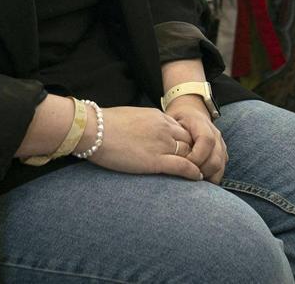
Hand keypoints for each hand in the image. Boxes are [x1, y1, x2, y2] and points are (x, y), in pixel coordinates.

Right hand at [83, 105, 200, 180]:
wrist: (93, 129)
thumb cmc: (104, 125)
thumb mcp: (130, 118)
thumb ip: (144, 125)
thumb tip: (143, 134)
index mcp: (158, 117)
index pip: (182, 129)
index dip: (187, 141)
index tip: (188, 151)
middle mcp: (164, 128)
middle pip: (190, 141)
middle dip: (196, 153)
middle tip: (199, 164)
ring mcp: (161, 144)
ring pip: (190, 153)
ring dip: (197, 163)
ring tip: (202, 173)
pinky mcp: (155, 161)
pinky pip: (183, 166)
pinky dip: (193, 172)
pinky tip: (198, 177)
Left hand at [165, 96, 227, 183]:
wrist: (191, 112)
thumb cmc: (177, 119)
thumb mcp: (170, 120)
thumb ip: (170, 133)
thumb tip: (165, 151)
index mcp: (202, 123)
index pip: (206, 140)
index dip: (196, 156)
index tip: (183, 163)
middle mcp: (215, 134)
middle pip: (215, 158)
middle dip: (200, 171)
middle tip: (186, 175)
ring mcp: (221, 145)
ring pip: (219, 166)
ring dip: (206, 176)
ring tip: (191, 178)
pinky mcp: (222, 154)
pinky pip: (220, 170)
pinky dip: (210, 177)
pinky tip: (197, 177)